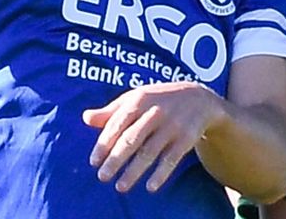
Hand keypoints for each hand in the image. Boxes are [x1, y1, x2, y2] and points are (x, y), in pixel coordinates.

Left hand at [82, 81, 224, 192]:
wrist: (200, 98)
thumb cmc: (159, 99)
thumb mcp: (137, 97)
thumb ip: (112, 110)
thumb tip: (85, 118)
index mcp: (139, 100)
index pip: (117, 123)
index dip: (104, 143)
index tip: (94, 161)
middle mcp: (155, 112)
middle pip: (132, 139)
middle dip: (116, 159)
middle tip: (102, 177)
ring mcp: (172, 125)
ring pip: (150, 151)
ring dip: (134, 171)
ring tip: (120, 187)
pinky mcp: (187, 138)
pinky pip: (172, 158)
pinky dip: (161, 173)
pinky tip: (150, 187)